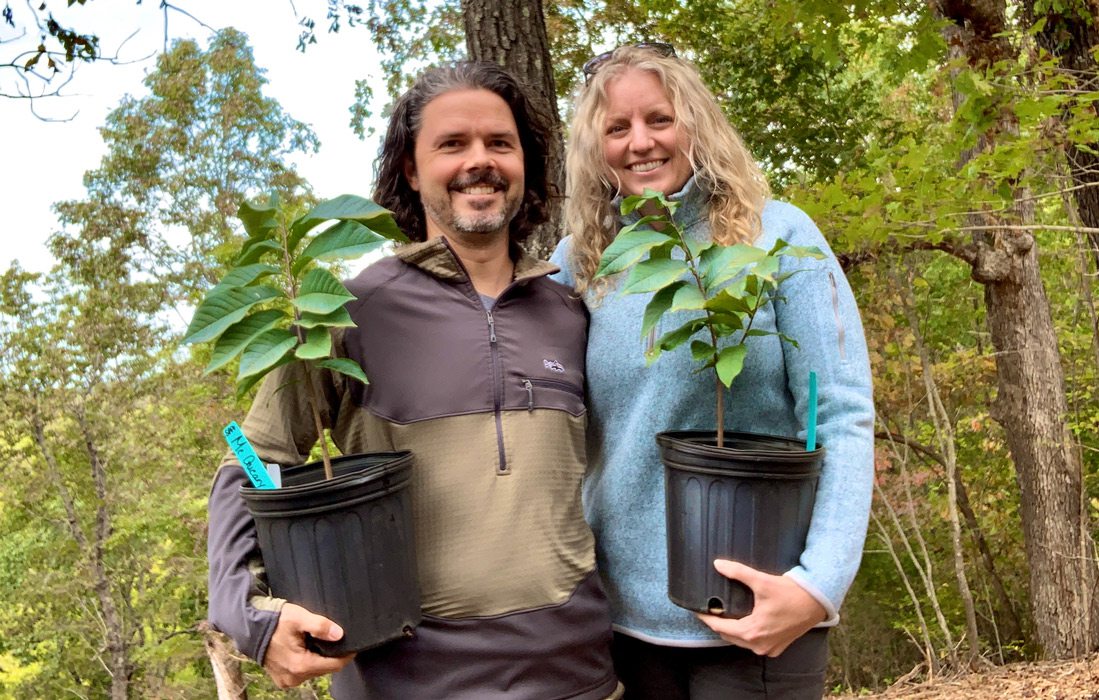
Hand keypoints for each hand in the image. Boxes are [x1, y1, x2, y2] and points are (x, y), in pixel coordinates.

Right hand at [262, 603, 355, 687]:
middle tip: (329, 637)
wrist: (250, 627)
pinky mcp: (282, 679)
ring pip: (314, 670)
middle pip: (325, 668)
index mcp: (301, 665)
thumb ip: (320, 626)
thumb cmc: (274, 621)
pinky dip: (306, 661)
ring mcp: (287, 680)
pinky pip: (303, 672)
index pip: (335, 665)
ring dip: (318, 657)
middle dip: (331, 654)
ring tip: (314, 641)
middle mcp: (294, 677)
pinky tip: (303, 648)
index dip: (346, 654)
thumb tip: (339, 635)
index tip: (352, 643)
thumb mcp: (299, 617)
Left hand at [694, 559, 826, 656]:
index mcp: (752, 632)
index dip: (707, 618)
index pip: (720, 628)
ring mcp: (768, 649)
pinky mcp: (777, 647)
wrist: (816, 602)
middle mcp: (759, 645)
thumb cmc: (790, 593)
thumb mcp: (762, 581)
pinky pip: (754, 644)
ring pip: (741, 642)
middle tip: (709, 610)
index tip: (697, 610)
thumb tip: (718, 564)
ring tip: (723, 615)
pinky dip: (746, 635)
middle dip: (717, 624)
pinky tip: (743, 623)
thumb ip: (738, 572)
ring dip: (731, 631)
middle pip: (729, 636)